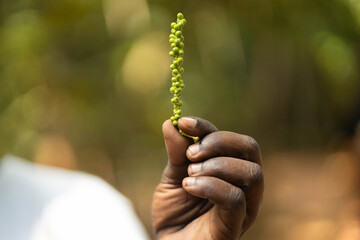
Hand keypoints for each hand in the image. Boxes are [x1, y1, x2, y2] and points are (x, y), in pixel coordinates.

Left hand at [152, 117, 263, 239]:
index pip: (231, 139)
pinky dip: (211, 186)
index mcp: (231, 169)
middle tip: (190, 154)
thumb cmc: (175, 213)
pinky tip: (189, 186)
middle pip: (250, 148)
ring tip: (189, 174)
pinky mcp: (236, 225)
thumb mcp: (172, 177)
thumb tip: (170, 123)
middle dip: (218, 143)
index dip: (207, 127)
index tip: (182, 122)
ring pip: (251, 172)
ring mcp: (244, 206)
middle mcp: (243, 185)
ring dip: (216, 166)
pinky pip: (236, 199)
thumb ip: (176, 153)